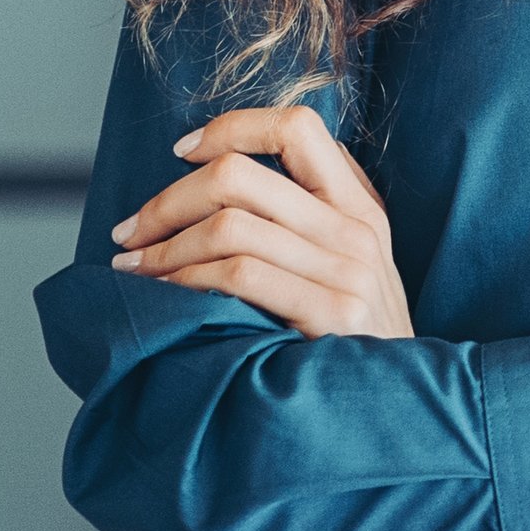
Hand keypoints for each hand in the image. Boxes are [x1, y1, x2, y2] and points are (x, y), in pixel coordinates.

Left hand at [108, 104, 414, 339]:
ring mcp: (347, 270)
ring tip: (134, 267)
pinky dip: (184, 281)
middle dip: (168, 199)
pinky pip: (237, 276)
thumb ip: (314, 211)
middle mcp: (356, 228)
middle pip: (240, 176)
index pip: (297, 127)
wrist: (397, 403)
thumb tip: (232, 164)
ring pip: (228, 226)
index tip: (183, 151)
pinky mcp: (331, 313)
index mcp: (360, 204)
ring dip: (162, 247)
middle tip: (132, 230)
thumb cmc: (354, 335)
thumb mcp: (353, 260)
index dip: (231, 128)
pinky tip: (164, 295)